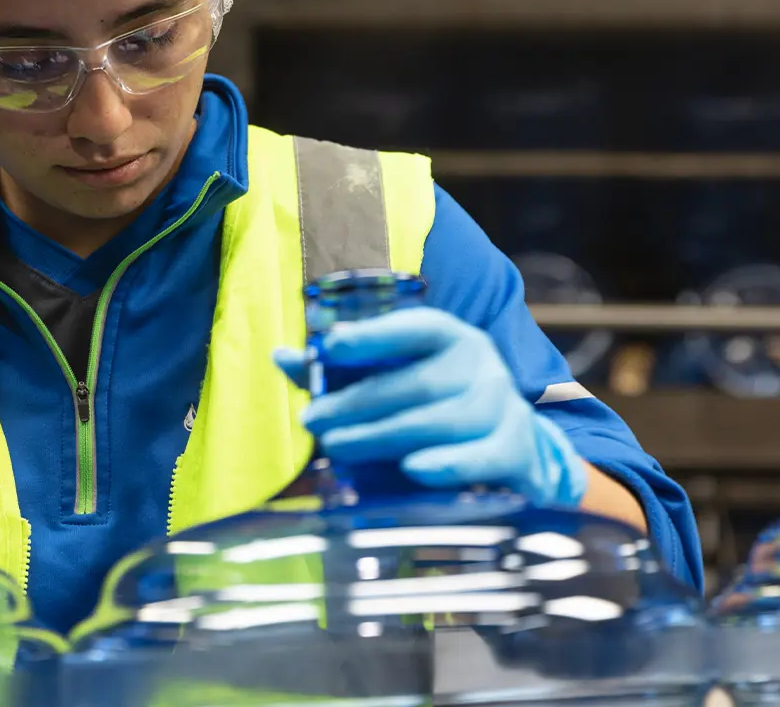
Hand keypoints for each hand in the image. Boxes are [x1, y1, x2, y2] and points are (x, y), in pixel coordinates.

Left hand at [273, 307, 587, 506]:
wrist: (508, 448)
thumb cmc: (431, 407)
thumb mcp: (389, 380)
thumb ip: (338, 371)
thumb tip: (280, 356)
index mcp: (448, 336)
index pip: (413, 327)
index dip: (372, 334)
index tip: (329, 345)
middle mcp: (480, 364)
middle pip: (418, 381)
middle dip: (358, 402)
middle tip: (313, 420)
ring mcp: (503, 406)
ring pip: (442, 419)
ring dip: (384, 435)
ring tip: (338, 446)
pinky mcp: (515, 449)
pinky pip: (482, 456)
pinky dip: (447, 463)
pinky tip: (411, 469)